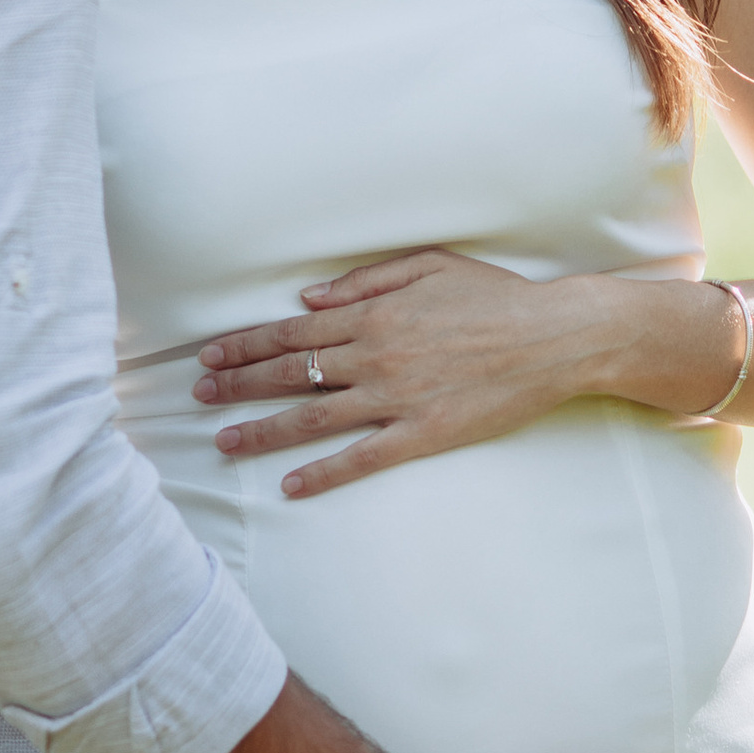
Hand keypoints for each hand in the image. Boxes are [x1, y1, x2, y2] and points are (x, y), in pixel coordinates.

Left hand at [193, 247, 612, 498]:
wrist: (555, 338)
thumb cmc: (496, 296)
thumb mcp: (429, 266)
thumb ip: (365, 281)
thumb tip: (308, 298)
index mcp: (374, 315)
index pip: (293, 332)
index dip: (246, 344)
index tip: (211, 355)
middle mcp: (375, 356)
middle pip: (291, 372)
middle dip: (238, 384)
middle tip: (198, 395)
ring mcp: (396, 398)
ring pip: (313, 418)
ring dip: (262, 429)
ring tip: (222, 441)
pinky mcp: (422, 434)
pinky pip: (361, 458)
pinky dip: (322, 473)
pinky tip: (290, 485)